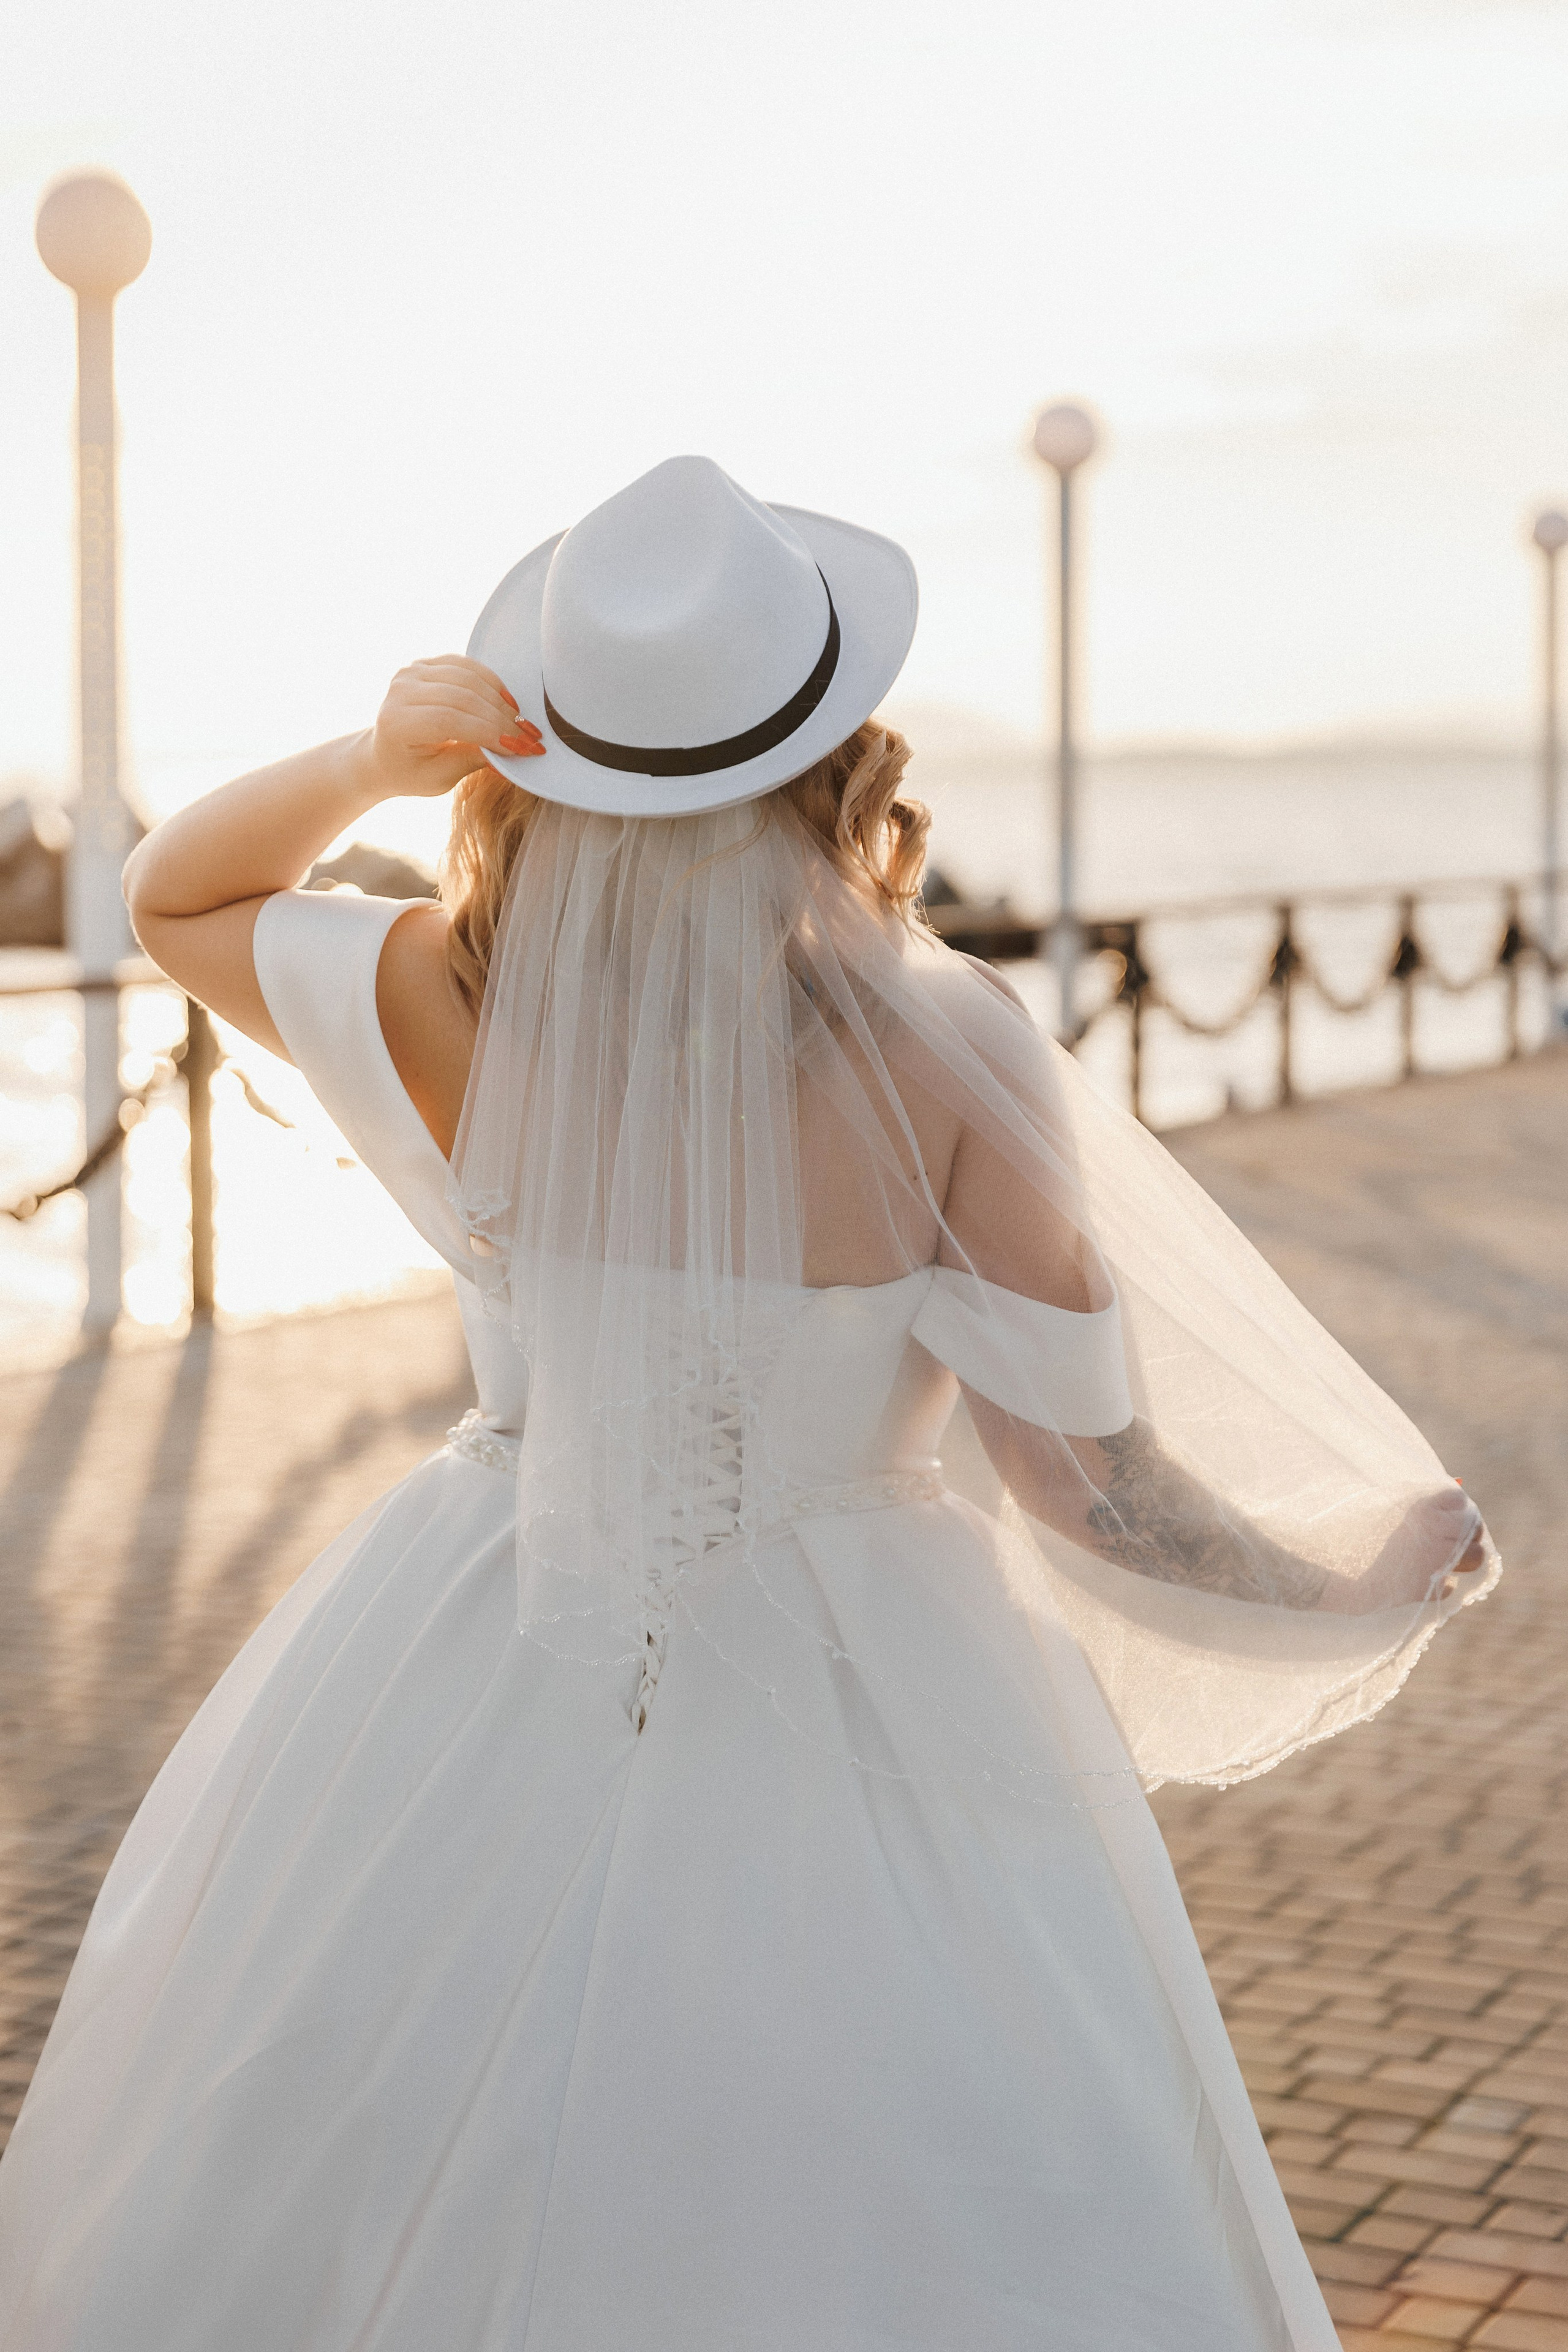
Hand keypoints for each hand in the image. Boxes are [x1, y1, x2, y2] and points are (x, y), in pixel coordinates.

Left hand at [364, 657, 543, 798]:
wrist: (383, 754)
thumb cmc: (410, 772)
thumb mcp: (439, 777)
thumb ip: (472, 759)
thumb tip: (512, 748)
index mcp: (397, 722)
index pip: (449, 720)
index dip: (488, 732)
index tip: (519, 749)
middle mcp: (400, 690)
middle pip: (462, 696)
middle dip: (502, 719)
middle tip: (529, 739)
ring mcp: (411, 672)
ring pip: (468, 678)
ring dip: (500, 701)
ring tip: (521, 723)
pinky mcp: (425, 664)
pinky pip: (466, 665)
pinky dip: (491, 682)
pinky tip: (507, 702)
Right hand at [1349, 1485, 1485, 1614]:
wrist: (1339, 1572)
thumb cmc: (1357, 1531)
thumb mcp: (1385, 1505)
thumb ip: (1417, 1499)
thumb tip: (1453, 1485)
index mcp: (1423, 1508)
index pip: (1459, 1499)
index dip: (1455, 1506)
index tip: (1448, 1512)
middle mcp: (1436, 1533)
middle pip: (1475, 1526)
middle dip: (1468, 1530)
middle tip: (1454, 1536)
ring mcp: (1436, 1562)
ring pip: (1477, 1557)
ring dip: (1465, 1556)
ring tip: (1448, 1557)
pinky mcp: (1431, 1588)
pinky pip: (1452, 1584)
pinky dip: (1442, 1582)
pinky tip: (1425, 1577)